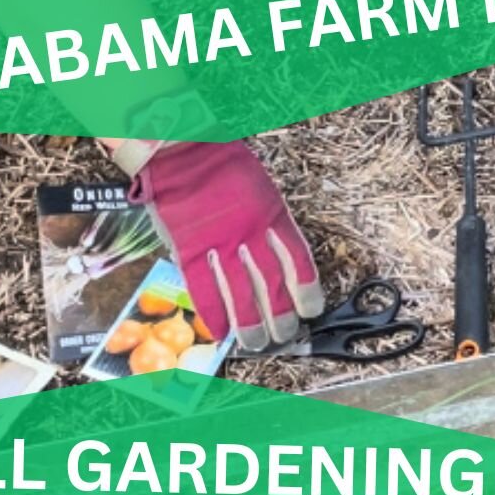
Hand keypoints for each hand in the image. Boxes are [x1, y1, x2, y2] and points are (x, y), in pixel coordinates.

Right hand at [127, 141, 323, 349]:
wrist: (183, 151)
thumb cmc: (223, 166)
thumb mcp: (261, 190)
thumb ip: (269, 225)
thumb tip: (277, 259)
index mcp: (273, 216)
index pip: (298, 263)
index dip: (306, 292)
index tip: (310, 310)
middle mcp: (250, 235)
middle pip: (272, 287)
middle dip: (281, 318)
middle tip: (284, 335)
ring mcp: (219, 245)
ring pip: (241, 296)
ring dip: (251, 325)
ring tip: (256, 343)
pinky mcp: (190, 250)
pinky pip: (203, 290)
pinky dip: (213, 314)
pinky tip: (220, 332)